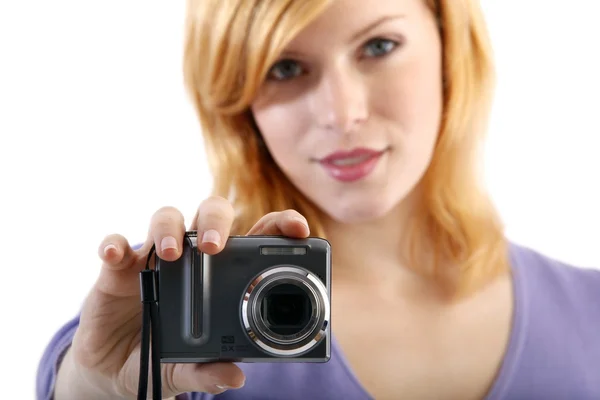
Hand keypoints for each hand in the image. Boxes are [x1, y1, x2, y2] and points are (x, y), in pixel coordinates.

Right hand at [54, 196, 309, 398]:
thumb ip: (208, 371)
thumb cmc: (164, 357)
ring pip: (166, 218)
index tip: (298, 228)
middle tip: (215, 247)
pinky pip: (115, 246)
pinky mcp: (118, 270)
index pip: (256, 236)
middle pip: (211, 215)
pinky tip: (115, 255)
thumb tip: (234, 377)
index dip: (279, 224)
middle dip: (217, 221)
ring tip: (171, 255)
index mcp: (223, 275)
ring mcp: (155, 259)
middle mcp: (192, 257)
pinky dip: (114, 245)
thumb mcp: (187, 369)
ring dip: (169, 229)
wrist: (115, 370)